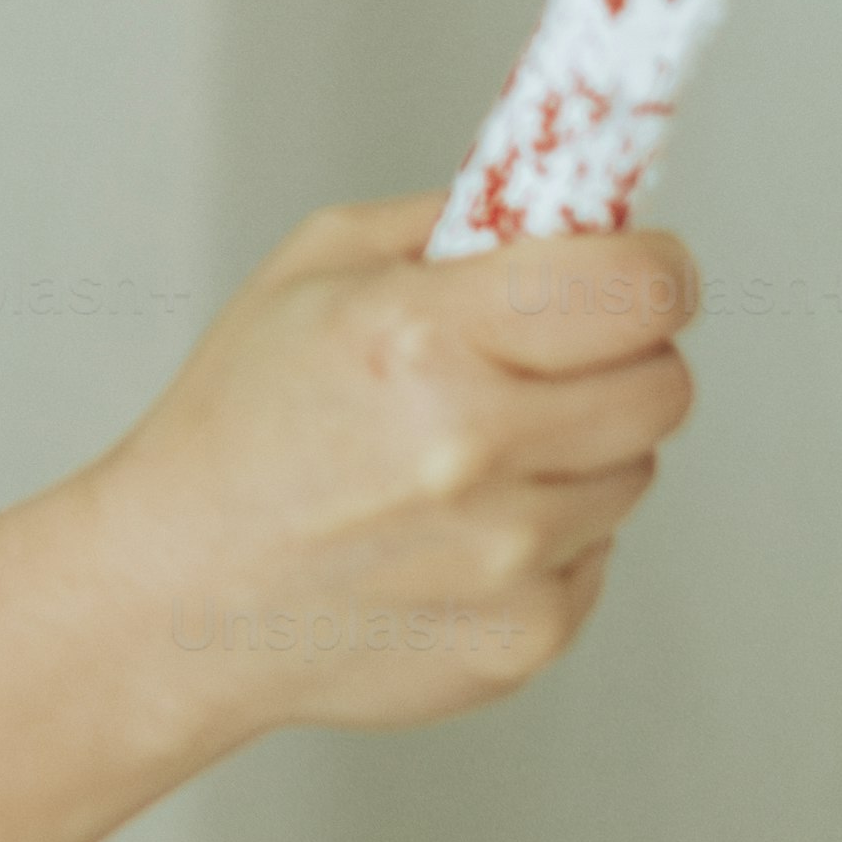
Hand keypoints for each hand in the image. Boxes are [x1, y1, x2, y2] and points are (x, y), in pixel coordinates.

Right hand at [70, 191, 699, 745]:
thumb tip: (568, 203)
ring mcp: (508, 558)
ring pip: (636, 471)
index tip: (640, 267)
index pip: (635, 288)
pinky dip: (547, 536)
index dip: (653, 267)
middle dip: (622, 356)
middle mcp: (476, 450)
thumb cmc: (236, 426)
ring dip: (581, 451)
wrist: (178, 597)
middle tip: (554, 357)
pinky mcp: (524, 638)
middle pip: (663, 383)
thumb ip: (451, 222)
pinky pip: (596, 556)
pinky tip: (455, 530)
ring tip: (473, 455)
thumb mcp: (312, 269)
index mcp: (423, 337)